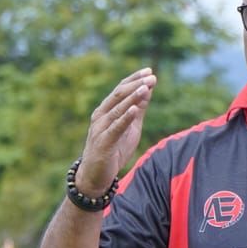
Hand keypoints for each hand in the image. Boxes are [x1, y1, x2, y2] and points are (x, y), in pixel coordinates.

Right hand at [77, 67, 156, 193]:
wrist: (95, 176)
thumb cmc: (113, 150)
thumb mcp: (130, 128)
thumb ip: (138, 110)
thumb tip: (148, 90)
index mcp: (106, 110)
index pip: (120, 90)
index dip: (134, 79)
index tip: (149, 71)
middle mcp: (101, 116)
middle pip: (118, 95)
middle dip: (135, 85)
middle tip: (151, 77)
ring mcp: (100, 128)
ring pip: (117, 109)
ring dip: (133, 98)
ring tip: (145, 88)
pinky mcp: (103, 142)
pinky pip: (116, 128)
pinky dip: (125, 118)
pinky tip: (135, 109)